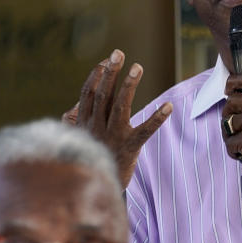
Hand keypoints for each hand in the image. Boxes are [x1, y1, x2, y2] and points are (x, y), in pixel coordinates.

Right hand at [63, 50, 171, 187]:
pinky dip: (157, 118)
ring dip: (128, 86)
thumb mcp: (80, 141)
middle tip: (119, 53)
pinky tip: (168, 106)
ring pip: (120, 107)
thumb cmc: (93, 160)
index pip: (88, 93)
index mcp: (85, 123)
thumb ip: (77, 123)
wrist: (99, 189)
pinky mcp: (130, 147)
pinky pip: (145, 131)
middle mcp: (97, 127)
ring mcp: (114, 137)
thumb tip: (72, 108)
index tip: (106, 61)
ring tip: (138, 67)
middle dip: (110, 72)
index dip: (97, 75)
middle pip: (103, 95)